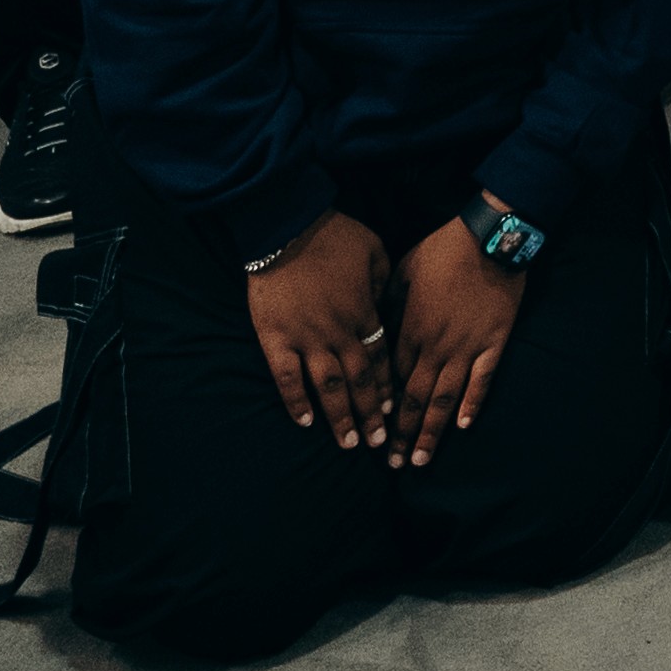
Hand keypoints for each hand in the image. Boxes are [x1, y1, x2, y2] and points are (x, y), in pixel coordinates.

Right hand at [241, 213, 393, 448]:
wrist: (288, 227)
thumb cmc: (337, 237)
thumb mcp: (378, 256)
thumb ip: (384, 289)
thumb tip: (386, 309)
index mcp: (364, 314)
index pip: (382, 360)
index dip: (389, 388)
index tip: (396, 411)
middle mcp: (338, 333)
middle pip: (358, 381)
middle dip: (370, 413)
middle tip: (377, 442)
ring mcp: (305, 339)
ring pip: (326, 387)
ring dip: (338, 416)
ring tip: (348, 443)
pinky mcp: (274, 338)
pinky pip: (286, 377)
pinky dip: (295, 401)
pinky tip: (305, 423)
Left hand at [384, 202, 530, 465]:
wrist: (488, 239)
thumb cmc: (442, 251)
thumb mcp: (401, 274)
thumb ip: (389, 306)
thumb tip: (377, 328)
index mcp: (410, 331)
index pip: (393, 380)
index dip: (383, 408)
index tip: (373, 430)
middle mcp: (435, 348)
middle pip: (415, 399)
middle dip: (401, 433)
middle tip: (392, 463)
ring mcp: (466, 348)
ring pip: (445, 399)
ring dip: (431, 431)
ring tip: (420, 459)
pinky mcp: (494, 343)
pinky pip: (482, 380)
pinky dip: (472, 404)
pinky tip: (463, 426)